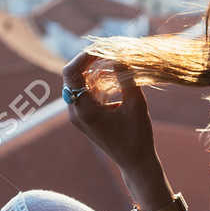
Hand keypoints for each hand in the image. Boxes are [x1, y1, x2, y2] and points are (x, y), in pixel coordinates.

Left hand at [62, 50, 159, 180]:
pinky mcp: (84, 117)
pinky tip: (112, 78)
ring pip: (77, 83)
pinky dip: (96, 82)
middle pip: (72, 76)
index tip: (103, 48)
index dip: (84, 56)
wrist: (135, 162)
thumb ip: (126, 78)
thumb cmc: (138, 136)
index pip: (71, 73)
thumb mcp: (136, 104)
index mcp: (85, 110)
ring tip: (113, 62)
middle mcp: (76, 113)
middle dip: (89, 61)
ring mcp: (78, 116)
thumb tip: (118, 54)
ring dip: (93, 71)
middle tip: (109, 52)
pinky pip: (84, 92)